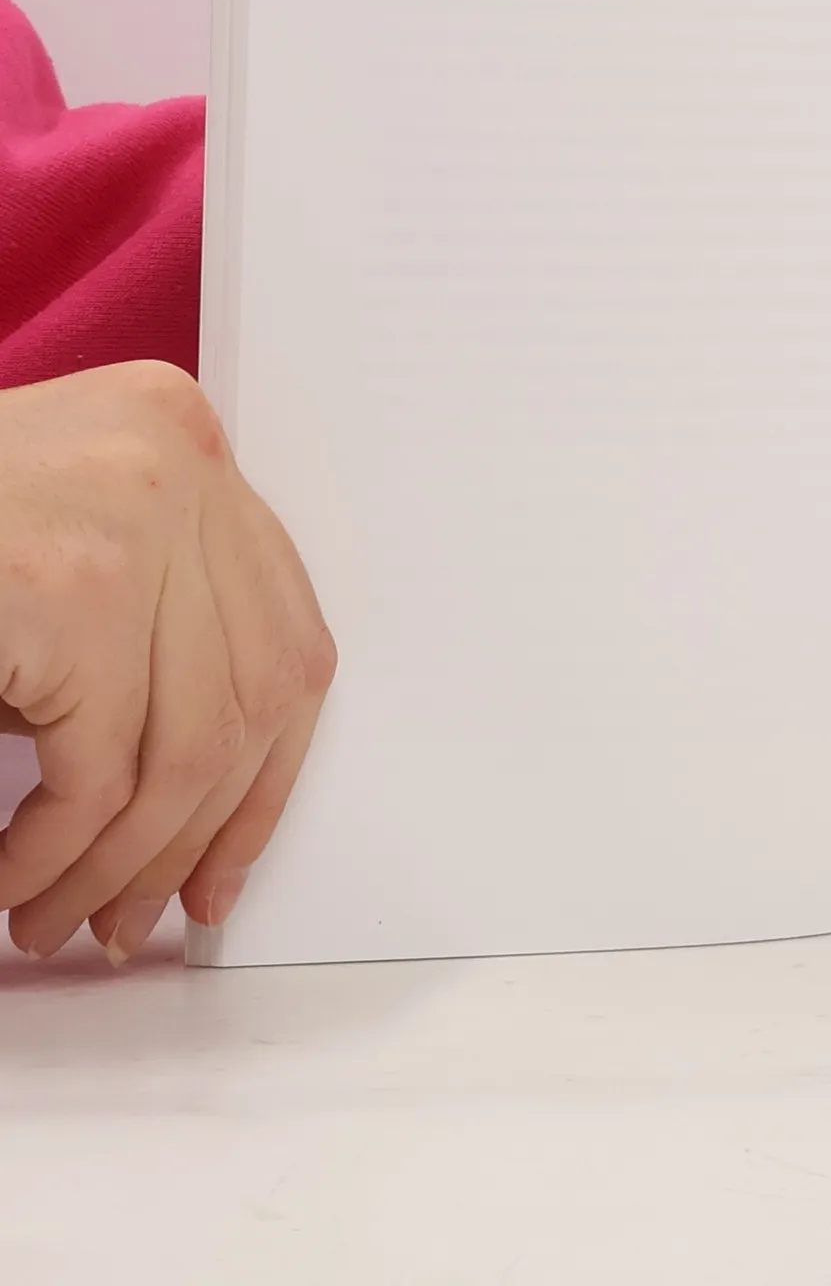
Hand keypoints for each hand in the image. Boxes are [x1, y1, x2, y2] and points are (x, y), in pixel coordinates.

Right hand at [0, 361, 334, 962]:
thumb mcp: (55, 555)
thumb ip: (142, 630)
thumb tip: (206, 812)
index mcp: (178, 434)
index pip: (283, 630)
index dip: (266, 768)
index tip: (226, 859)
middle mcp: (179, 462)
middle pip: (256, 695)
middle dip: (199, 833)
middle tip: (143, 915)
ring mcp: (135, 519)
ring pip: (187, 750)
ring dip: (121, 864)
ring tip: (62, 918)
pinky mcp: (78, 592)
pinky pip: (100, 773)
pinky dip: (56, 853)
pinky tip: (14, 883)